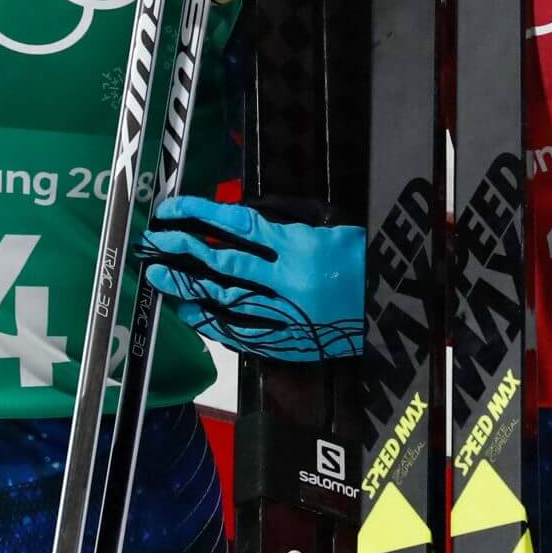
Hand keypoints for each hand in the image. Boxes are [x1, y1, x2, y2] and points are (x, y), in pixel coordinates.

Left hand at [139, 195, 364, 362]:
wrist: (397, 309)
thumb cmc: (364, 258)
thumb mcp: (329, 224)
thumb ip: (286, 219)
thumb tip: (239, 215)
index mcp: (300, 245)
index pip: (236, 225)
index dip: (199, 216)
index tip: (172, 210)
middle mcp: (288, 281)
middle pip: (222, 265)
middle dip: (183, 253)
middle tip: (155, 245)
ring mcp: (286, 315)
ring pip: (225, 301)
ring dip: (189, 290)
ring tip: (162, 279)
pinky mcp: (289, 342)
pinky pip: (242, 333)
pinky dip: (213, 322)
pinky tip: (192, 313)